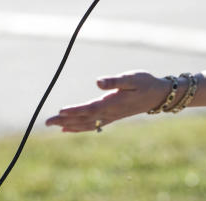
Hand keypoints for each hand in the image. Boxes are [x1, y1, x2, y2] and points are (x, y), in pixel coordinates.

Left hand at [45, 71, 169, 131]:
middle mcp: (110, 112)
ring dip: (68, 125)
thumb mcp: (131, 77)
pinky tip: (68, 129)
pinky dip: (78, 127)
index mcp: (113, 103)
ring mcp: (110, 116)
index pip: (90, 108)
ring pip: (86, 124)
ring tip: (53, 125)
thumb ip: (114, 81)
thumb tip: (98, 82)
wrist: (158, 95)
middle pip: (84, 119)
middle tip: (47, 122)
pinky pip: (91, 125)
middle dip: (65, 120)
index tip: (60, 111)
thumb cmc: (145, 83)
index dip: (75, 111)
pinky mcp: (111, 117)